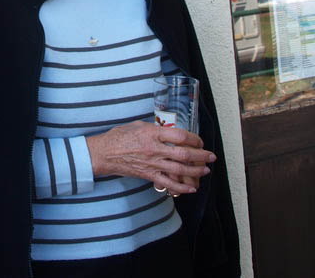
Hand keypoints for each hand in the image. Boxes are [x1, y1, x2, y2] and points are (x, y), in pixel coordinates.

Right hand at [86, 121, 214, 195]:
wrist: (104, 153)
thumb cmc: (118, 137)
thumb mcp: (137, 125)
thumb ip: (154, 128)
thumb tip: (168, 131)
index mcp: (152, 133)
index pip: (180, 136)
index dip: (194, 138)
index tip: (198, 140)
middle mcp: (154, 149)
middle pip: (184, 153)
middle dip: (201, 155)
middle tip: (210, 156)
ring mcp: (152, 163)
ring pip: (180, 169)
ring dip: (196, 170)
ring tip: (205, 170)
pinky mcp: (149, 175)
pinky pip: (169, 183)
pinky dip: (182, 187)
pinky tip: (191, 188)